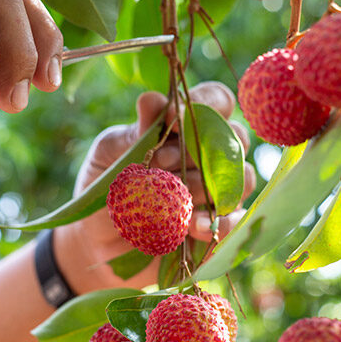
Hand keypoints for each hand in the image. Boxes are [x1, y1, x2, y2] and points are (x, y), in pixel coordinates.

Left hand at [53, 82, 256, 293]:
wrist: (98, 241)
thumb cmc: (107, 187)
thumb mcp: (110, 154)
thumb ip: (134, 131)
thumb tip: (152, 100)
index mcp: (187, 127)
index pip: (217, 100)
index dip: (206, 103)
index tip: (173, 118)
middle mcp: (211, 155)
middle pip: (236, 137)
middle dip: (200, 149)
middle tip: (161, 163)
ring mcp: (220, 191)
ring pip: (241, 178)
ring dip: (207, 186)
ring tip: (174, 199)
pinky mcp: (220, 227)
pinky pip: (238, 221)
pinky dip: (221, 223)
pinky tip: (194, 227)